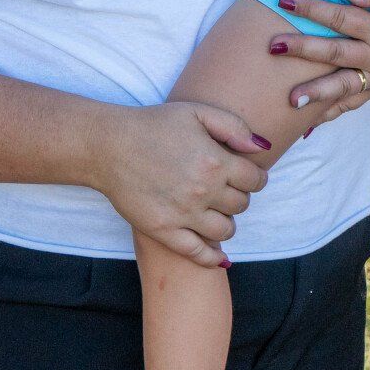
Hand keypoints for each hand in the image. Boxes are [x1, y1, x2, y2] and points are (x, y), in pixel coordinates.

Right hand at [93, 102, 269, 268]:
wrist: (108, 146)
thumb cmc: (152, 124)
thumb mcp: (195, 112)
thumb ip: (233, 126)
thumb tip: (262, 147)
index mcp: (215, 161)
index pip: (255, 180)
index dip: (255, 177)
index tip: (246, 175)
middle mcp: (204, 191)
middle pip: (241, 205)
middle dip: (238, 196)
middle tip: (225, 189)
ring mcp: (184, 214)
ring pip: (225, 230)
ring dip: (226, 222)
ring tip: (216, 212)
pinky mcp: (165, 231)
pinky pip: (198, 253)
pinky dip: (213, 258)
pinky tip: (219, 256)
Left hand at [273, 0, 369, 115]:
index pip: (340, 18)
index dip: (312, 8)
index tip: (284, 0)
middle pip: (334, 54)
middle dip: (302, 50)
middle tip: (273, 45)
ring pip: (342, 88)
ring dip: (315, 95)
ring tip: (289, 103)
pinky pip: (352, 104)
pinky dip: (331, 113)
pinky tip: (307, 125)